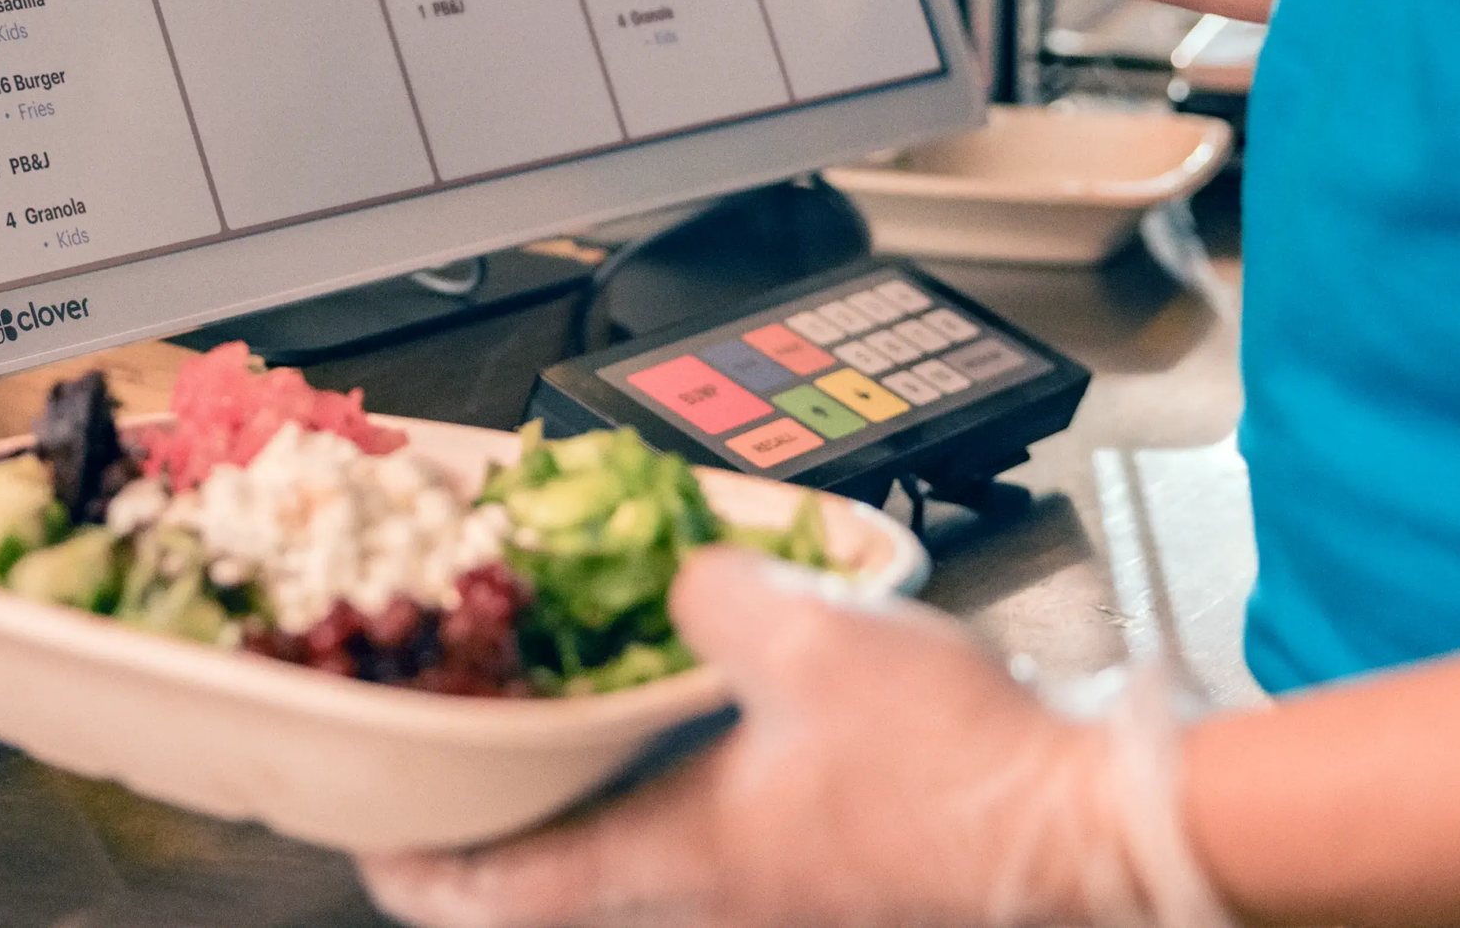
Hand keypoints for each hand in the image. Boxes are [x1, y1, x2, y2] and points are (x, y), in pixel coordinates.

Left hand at [358, 548, 1231, 927]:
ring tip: (543, 724)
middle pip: (559, 872)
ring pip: (632, 846)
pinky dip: (662, 774)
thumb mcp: (808, 639)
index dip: (421, 868)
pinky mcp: (826, 855)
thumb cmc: (957, 772)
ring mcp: (774, 881)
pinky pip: (708, 821)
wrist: (1092, 828)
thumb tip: (679, 571)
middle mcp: (715, 889)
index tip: (366, 842)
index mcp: (680, 858)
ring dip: (575, 794)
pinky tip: (679, 713)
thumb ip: (711, 590)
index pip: (506, 889)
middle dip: (491, 821)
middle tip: (443, 761)